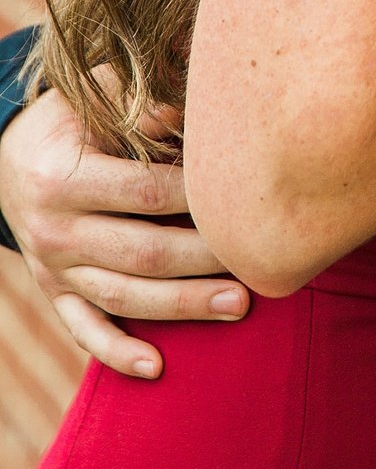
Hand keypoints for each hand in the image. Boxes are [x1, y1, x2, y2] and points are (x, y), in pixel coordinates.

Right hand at [0, 85, 246, 379]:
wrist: (9, 159)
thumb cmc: (74, 121)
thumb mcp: (95, 100)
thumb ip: (142, 108)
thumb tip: (190, 118)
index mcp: (62, 177)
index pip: (145, 193)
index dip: (198, 198)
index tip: (248, 201)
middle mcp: (53, 229)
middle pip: (141, 253)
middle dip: (203, 262)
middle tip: (257, 267)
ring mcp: (52, 269)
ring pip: (122, 297)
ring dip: (182, 306)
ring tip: (238, 306)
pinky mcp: (55, 294)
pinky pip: (84, 331)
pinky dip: (117, 353)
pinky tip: (157, 368)